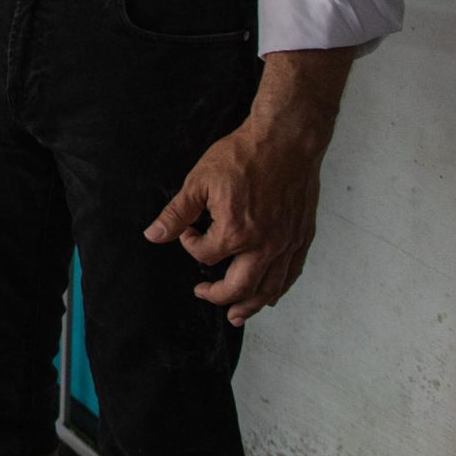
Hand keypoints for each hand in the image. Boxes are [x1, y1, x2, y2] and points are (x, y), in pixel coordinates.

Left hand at [145, 72, 342, 325]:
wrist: (285, 141)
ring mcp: (286, 243)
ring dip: (251, 305)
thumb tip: (154, 235)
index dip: (190, 244)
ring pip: (270, 288)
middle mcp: (264, 245)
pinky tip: (270, 293)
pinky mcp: (301, 237)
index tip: (189, 230)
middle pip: (240, 288)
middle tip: (204, 294)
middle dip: (218, 296)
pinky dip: (278, 288)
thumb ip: (177, 213)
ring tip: (237, 315)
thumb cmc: (243, 157)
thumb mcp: (199, 181)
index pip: (205, 255)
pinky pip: (291, 273)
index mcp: (236, 232)